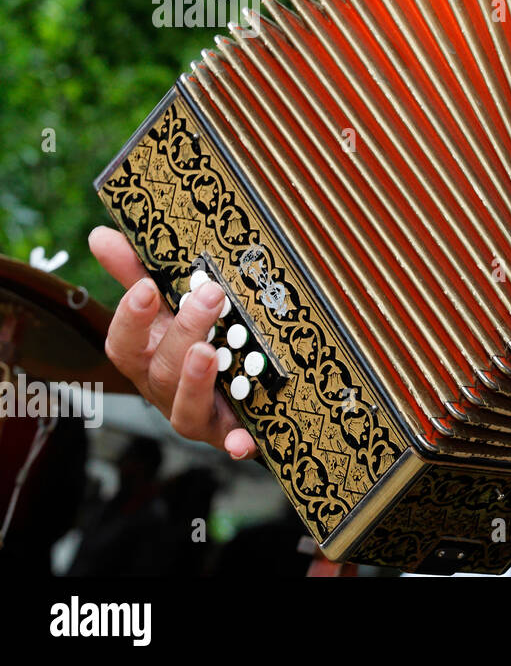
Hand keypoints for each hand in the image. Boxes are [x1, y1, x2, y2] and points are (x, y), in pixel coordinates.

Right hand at [89, 226, 256, 458]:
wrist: (227, 396)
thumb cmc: (187, 344)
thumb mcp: (165, 309)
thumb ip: (138, 274)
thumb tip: (100, 234)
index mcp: (146, 358)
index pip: (124, 344)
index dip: (131, 318)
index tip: (145, 288)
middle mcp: (164, 389)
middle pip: (161, 368)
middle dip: (182, 332)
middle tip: (208, 295)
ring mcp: (194, 413)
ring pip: (186, 405)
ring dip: (196, 380)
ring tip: (208, 352)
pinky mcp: (227, 432)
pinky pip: (229, 441)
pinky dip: (235, 442)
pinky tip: (243, 442)